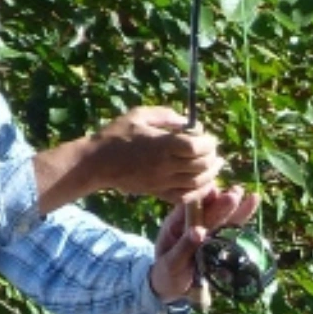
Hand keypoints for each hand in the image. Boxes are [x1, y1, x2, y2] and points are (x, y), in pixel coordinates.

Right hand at [37, 107, 224, 209]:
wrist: (97, 163)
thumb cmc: (117, 135)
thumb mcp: (139, 115)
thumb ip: (166, 116)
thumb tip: (188, 122)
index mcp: (162, 144)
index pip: (196, 146)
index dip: (208, 142)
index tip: (207, 137)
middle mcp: (165, 165)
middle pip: (201, 165)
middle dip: (212, 157)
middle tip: (213, 151)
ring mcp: (162, 182)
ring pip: (196, 183)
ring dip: (210, 175)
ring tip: (215, 166)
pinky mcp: (157, 193)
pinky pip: (184, 197)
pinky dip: (198, 192)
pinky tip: (203, 184)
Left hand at [149, 186, 262, 301]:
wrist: (173, 287)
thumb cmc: (167, 274)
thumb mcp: (171, 263)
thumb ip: (184, 247)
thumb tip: (199, 232)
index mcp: (176, 225)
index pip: (190, 208)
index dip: (203, 199)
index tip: (214, 191)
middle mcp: (194, 224)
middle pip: (210, 211)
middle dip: (223, 203)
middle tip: (236, 193)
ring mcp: (208, 232)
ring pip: (224, 217)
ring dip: (236, 207)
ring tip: (251, 196)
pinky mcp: (219, 240)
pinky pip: (232, 228)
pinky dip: (242, 216)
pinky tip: (253, 201)